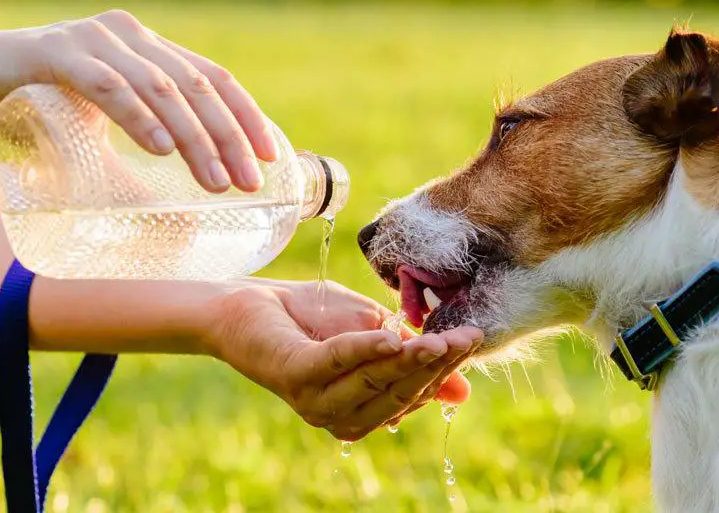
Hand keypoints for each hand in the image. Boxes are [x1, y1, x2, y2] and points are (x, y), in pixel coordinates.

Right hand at [0, 10, 276, 192]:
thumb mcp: (105, 124)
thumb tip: (196, 195)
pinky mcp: (56, 53)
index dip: (246, 117)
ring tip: (215, 180)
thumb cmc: (38, 109)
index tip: (269, 159)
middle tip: (248, 182)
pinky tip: (162, 150)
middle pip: (197, 86)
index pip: (213, 78)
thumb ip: (147, 137)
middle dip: (229, 138)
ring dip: (194, 138)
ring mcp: (94, 39)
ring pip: (161, 88)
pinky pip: (108, 85)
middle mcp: (129, 37)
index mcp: (147, 48)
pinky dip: (139, 118)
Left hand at [212, 280, 482, 440]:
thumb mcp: (373, 333)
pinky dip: (365, 350)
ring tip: (439, 340)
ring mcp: (315, 399)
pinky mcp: (295, 374)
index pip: (413, 394)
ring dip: (409, 359)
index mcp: (360, 410)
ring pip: (374, 381)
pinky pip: (337, 362)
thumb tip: (464, 390)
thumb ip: (410, 356)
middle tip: (466, 336)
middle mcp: (339, 415)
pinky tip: (391, 338)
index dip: (444, 368)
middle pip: (399, 392)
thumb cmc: (310, 316)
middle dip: (436, 364)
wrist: (245, 303)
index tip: (473, 338)